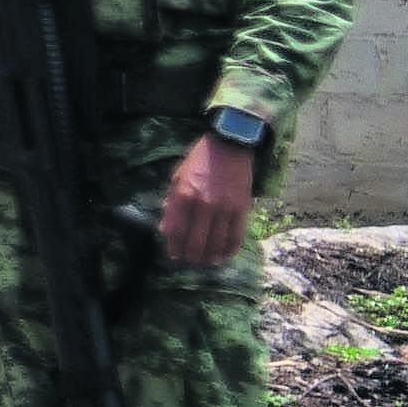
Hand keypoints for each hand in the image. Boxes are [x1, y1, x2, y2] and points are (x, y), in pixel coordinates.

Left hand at [158, 129, 258, 269]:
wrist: (229, 145)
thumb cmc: (199, 160)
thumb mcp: (177, 177)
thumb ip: (171, 204)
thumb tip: (165, 230)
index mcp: (184, 194)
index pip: (176, 231)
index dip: (174, 247)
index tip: (174, 255)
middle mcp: (204, 204)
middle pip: (196, 241)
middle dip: (191, 256)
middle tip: (189, 260)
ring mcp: (225, 208)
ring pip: (216, 243)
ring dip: (209, 257)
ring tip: (205, 261)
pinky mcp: (242, 208)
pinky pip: (236, 236)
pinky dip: (229, 250)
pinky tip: (224, 255)